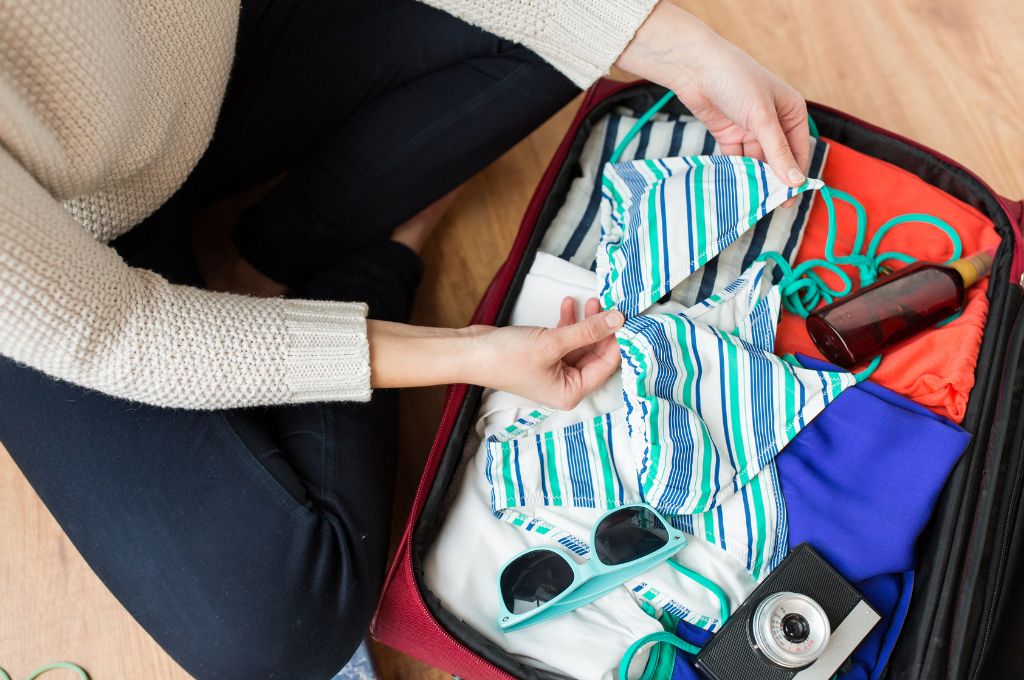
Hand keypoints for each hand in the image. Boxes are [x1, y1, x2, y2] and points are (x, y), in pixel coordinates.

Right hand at [368, 297, 623, 409]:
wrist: (470, 352)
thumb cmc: (507, 357)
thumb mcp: (553, 342)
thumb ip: (587, 330)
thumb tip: (618, 319)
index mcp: (571, 392)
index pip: (607, 365)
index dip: (618, 341)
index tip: (628, 316)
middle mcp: (566, 385)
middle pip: (596, 354)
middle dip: (602, 329)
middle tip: (611, 304)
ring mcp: (554, 371)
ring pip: (581, 343)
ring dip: (587, 322)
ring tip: (592, 300)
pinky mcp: (544, 355)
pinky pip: (566, 339)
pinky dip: (569, 322)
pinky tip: (569, 305)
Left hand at [616, 2, 809, 195]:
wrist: (696, 68)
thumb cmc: (737, 81)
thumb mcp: (762, 118)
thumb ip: (778, 151)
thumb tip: (795, 181)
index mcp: (792, 112)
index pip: (799, 150)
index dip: (795, 174)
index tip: (790, 198)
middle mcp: (774, 121)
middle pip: (777, 158)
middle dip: (773, 179)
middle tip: (771, 205)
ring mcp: (750, 127)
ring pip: (756, 160)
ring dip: (754, 177)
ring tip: (751, 198)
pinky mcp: (729, 133)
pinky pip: (736, 157)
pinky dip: (735, 170)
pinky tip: (734, 186)